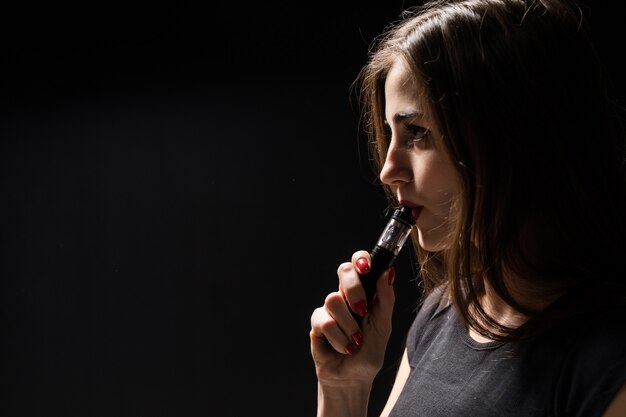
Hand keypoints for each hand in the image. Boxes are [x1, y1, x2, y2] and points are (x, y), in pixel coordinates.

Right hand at [310, 250, 395, 386]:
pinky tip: (344, 348)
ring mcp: (329, 308)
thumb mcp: (383, 326)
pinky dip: (339, 339)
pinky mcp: (316, 323)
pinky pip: (324, 322)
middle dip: (354, 289)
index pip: (358, 264)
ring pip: (333, 299)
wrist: (353, 378)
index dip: (360, 259)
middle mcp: (345, 296)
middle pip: (343, 270)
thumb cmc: (369, 352)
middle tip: (361, 310)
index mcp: (363, 292)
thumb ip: (385, 299)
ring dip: (348, 326)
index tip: (366, 267)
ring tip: (355, 341)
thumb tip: (388, 272)